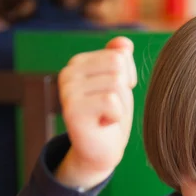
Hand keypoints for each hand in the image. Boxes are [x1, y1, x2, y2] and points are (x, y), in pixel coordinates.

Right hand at [56, 36, 136, 188]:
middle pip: (118, 67)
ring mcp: (67, 91)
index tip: (115, 96)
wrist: (101, 152)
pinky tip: (103, 124)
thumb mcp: (120, 84)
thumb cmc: (111, 116)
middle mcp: (68, 72)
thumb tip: (124, 43)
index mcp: (79, 62)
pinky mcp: (72, 110)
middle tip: (111, 109)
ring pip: (116, 83)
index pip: (120, 55)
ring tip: (106, 117)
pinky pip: (111, 101)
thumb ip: (121, 60)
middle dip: (124, 91)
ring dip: (120, 106)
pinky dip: (115, 116)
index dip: (128, 79)